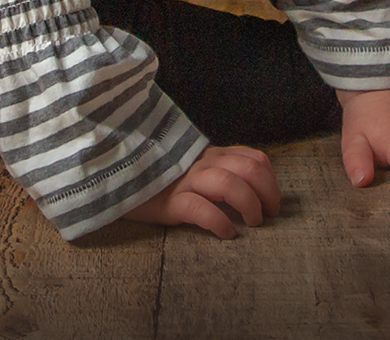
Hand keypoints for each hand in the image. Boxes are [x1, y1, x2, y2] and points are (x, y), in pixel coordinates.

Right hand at [122, 145, 280, 238]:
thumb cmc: (160, 180)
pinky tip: (226, 233)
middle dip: (268, 194)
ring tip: (252, 223)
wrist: (116, 179)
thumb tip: (251, 191)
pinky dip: (220, 222)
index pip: (254, 159)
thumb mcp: (191, 169)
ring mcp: (185, 182)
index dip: (271, 181)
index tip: (273, 202)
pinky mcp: (169, 203)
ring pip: (229, 184)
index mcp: (211, 155)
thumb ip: (216, 171)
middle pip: (249, 170)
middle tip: (268, 216)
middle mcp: (202, 164)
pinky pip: (201, 209)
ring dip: (249, 205)